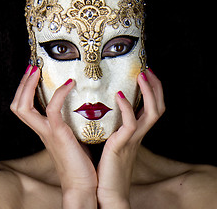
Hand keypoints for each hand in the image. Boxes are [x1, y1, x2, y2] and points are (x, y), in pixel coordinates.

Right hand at [10, 65, 96, 208]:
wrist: (82, 183)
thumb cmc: (80, 160)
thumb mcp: (72, 136)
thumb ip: (70, 122)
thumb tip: (80, 107)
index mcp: (43, 130)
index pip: (25, 108)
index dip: (25, 90)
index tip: (34, 74)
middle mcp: (41, 130)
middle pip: (18, 105)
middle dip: (22, 85)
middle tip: (32, 68)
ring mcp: (47, 132)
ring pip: (24, 107)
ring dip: (29, 86)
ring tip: (38, 71)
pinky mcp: (58, 134)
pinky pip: (52, 109)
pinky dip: (59, 94)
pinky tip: (70, 84)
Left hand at [97, 69, 164, 207]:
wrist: (107, 192)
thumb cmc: (107, 167)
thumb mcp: (114, 143)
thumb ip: (115, 129)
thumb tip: (106, 113)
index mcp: (136, 133)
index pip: (152, 108)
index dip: (153, 92)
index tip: (146, 76)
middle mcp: (139, 134)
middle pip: (158, 107)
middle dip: (156, 87)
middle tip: (147, 71)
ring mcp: (133, 139)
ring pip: (151, 112)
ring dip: (148, 92)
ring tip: (141, 76)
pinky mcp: (122, 145)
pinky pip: (130, 124)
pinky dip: (127, 107)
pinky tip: (120, 95)